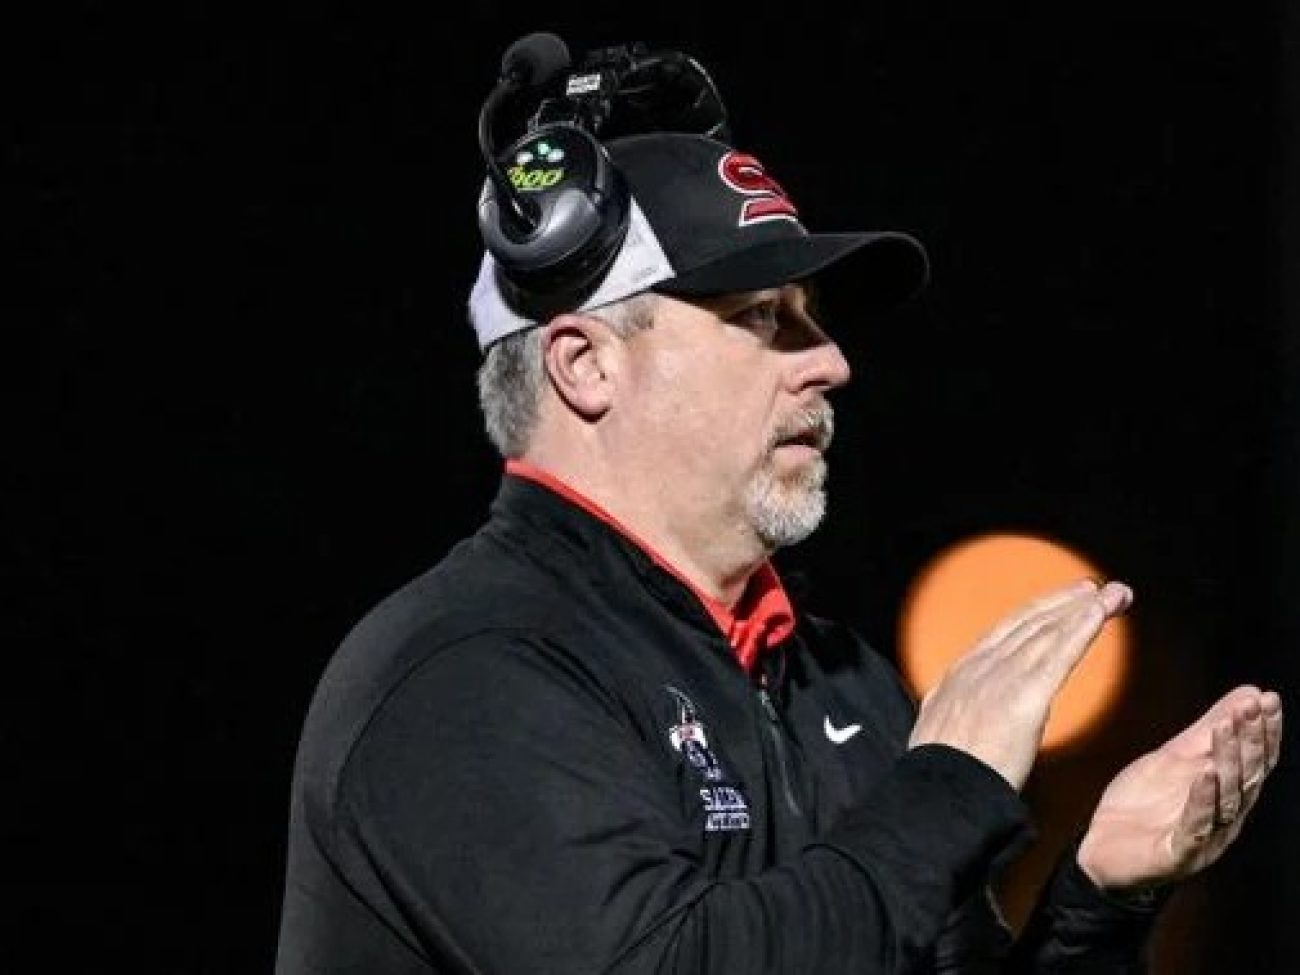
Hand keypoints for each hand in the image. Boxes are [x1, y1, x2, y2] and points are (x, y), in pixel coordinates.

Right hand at [908, 578, 1132, 788]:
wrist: (940, 793)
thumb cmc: (943, 775)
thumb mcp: (940, 731)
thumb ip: (962, 713)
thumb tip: (972, 713)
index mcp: (961, 675)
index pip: (1004, 633)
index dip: (1035, 613)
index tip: (1060, 602)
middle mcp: (980, 667)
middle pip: (1029, 624)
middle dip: (1064, 603)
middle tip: (1096, 587)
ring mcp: (1000, 678)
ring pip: (1047, 633)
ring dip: (1082, 609)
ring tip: (1113, 594)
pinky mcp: (1024, 696)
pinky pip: (1059, 655)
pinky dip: (1081, 629)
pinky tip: (1100, 612)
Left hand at [1076, 685, 1282, 892]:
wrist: (1102, 851)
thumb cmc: (1144, 805)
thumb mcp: (1173, 758)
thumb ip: (1206, 730)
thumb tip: (1249, 692)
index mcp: (1226, 794)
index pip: (1256, 761)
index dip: (1264, 731)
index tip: (1268, 698)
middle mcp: (1224, 817)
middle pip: (1247, 777)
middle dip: (1251, 740)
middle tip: (1253, 706)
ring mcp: (1205, 838)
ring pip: (1228, 800)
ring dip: (1227, 761)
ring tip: (1225, 728)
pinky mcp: (1178, 855)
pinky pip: (1196, 828)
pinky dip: (1202, 801)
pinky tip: (1204, 776)